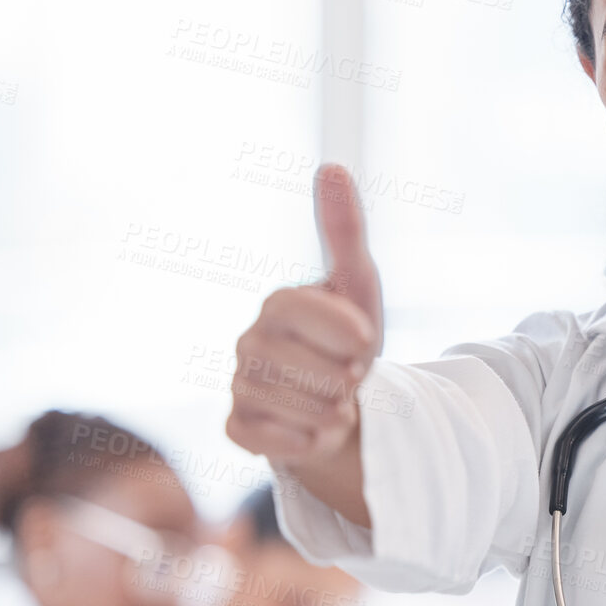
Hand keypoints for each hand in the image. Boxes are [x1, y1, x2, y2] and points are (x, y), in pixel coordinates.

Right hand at [225, 163, 381, 524]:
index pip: (309, 314)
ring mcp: (239, 384)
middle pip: (308, 370)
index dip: (347, 333)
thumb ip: (344, 230)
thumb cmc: (352, 340)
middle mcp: (249, 339)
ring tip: (335, 401)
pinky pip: (265, 439)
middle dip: (345, 380)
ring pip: (294, 407)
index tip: (366, 341)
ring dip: (331, 412)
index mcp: (279, 303)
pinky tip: (315, 429)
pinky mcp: (239, 426)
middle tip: (351, 377)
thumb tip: (332, 166)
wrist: (347, 402)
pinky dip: (303, 440)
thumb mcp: (359, 285)